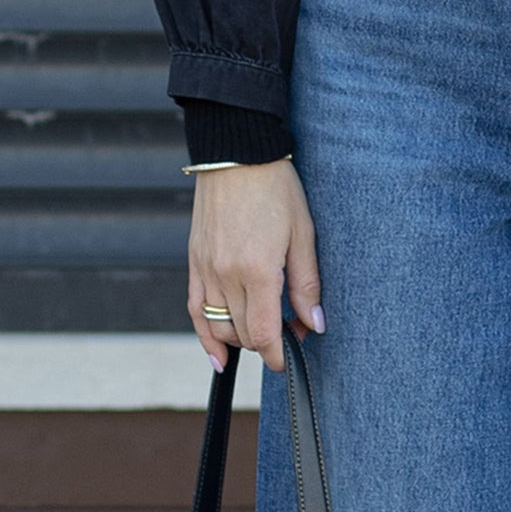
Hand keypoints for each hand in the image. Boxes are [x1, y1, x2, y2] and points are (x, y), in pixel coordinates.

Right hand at [187, 158, 323, 371]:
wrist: (236, 153)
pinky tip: (218, 356)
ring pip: (220, 326)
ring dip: (242, 339)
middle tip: (293, 330)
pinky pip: (196, 309)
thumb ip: (307, 284)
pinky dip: (206, 336)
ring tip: (264, 334)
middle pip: (244, 334)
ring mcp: (206, 270)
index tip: (292, 357)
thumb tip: (316, 324)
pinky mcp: (194, 262)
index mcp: (258, 270)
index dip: (279, 355)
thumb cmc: (276, 188)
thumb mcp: (303, 233)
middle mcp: (226, 275)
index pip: (264, 334)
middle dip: (269, 343)